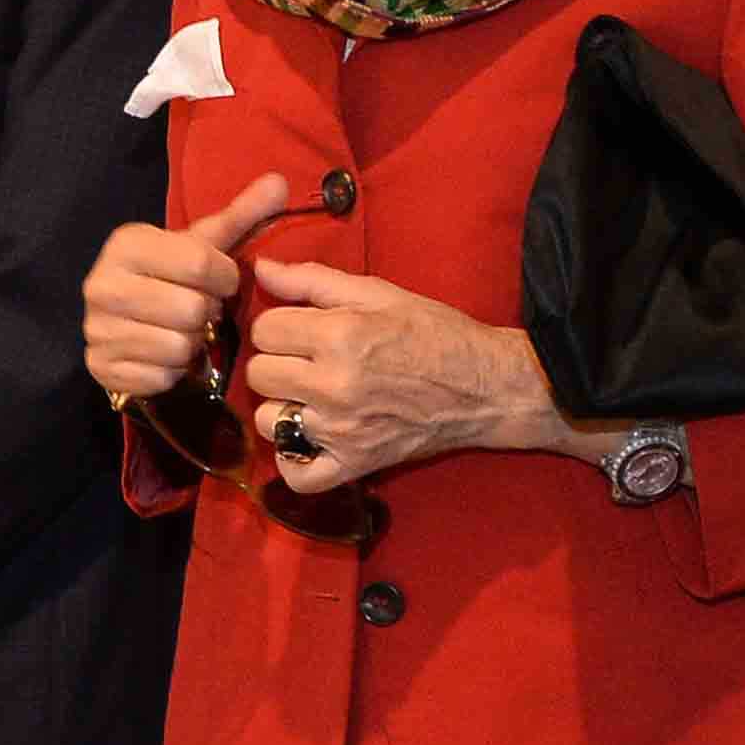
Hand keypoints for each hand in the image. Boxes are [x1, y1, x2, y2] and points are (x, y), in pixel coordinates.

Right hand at [82, 172, 295, 403]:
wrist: (125, 320)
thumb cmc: (173, 276)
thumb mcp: (204, 244)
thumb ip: (242, 214)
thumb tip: (280, 182)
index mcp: (126, 244)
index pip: (200, 263)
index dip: (225, 277)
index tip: (221, 281)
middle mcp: (102, 284)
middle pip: (191, 309)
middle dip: (207, 313)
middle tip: (200, 309)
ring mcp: (96, 328)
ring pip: (178, 346)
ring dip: (192, 344)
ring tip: (183, 330)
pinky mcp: (99, 367)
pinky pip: (160, 376)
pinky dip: (172, 370)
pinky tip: (164, 354)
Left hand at [242, 257, 568, 493]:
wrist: (484, 386)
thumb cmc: (434, 332)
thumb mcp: (378, 293)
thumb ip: (312, 280)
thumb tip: (261, 269)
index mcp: (340, 337)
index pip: (265, 330)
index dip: (281, 324)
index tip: (304, 329)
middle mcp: (334, 386)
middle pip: (259, 374)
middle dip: (279, 361)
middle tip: (307, 360)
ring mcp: (341, 431)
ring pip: (268, 420)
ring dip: (283, 406)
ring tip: (310, 396)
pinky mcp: (354, 465)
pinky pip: (296, 475)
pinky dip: (293, 459)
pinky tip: (307, 438)